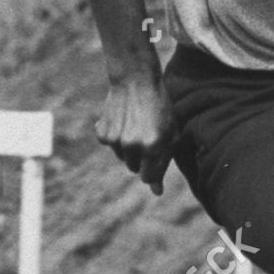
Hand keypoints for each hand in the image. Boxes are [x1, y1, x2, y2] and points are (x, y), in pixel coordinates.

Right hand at [95, 72, 177, 194]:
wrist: (135, 80)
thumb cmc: (159, 108)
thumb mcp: (170, 133)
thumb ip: (164, 163)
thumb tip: (156, 193)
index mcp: (153, 147)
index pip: (149, 177)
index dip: (153, 170)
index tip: (155, 160)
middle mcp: (133, 146)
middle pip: (134, 169)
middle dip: (142, 159)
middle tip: (147, 136)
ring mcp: (116, 140)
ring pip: (122, 158)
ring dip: (129, 148)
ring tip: (136, 126)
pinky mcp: (103, 133)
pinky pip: (111, 146)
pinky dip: (115, 137)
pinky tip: (123, 121)